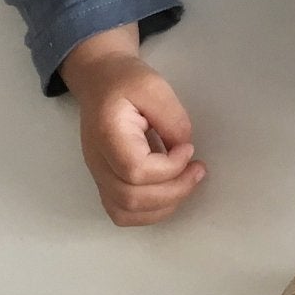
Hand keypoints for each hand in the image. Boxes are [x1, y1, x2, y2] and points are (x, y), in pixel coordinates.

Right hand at [61, 27, 205, 226]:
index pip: (135, 169)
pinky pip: (122, 212)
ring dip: (163, 206)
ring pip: (125, 212)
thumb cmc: (126, 81)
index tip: (188, 149)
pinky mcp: (106, 182)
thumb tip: (183, 152)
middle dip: (173, 191)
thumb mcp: (154, 87)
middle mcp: (97, 160)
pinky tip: (170, 190)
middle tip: (197, 170)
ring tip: (186, 182)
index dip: (168, 168)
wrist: (100, 82)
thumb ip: (172, 120)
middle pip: (130, 198)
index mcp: (107, 133)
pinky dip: (150, 211)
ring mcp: (98, 175)